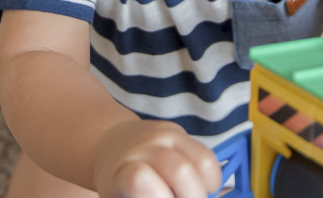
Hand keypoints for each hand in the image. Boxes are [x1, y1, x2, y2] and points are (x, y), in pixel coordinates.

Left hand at [93, 120, 221, 197]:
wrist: (112, 146)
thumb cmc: (119, 185)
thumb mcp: (122, 197)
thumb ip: (145, 195)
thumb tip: (173, 195)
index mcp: (122, 172)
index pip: (139, 179)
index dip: (154, 193)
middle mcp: (144, 148)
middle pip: (182, 172)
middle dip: (192, 197)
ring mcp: (164, 135)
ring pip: (204, 162)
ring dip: (206, 187)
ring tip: (191, 196)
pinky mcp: (178, 131)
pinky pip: (208, 156)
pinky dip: (209, 178)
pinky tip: (195, 185)